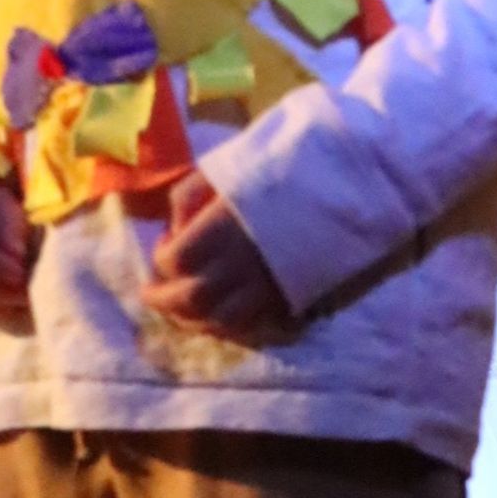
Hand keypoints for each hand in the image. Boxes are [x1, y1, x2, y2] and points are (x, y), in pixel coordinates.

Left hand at [140, 170, 289, 338]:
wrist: (344, 182)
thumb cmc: (281, 167)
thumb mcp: (226, 166)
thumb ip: (190, 196)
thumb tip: (173, 229)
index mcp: (226, 228)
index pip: (176, 261)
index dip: (161, 258)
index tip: (164, 246)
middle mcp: (245, 265)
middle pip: (194, 299)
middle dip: (166, 301)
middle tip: (152, 295)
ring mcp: (272, 288)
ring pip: (222, 322)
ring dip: (195, 321)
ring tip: (183, 313)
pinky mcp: (295, 302)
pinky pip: (255, 330)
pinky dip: (231, 329)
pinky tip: (221, 319)